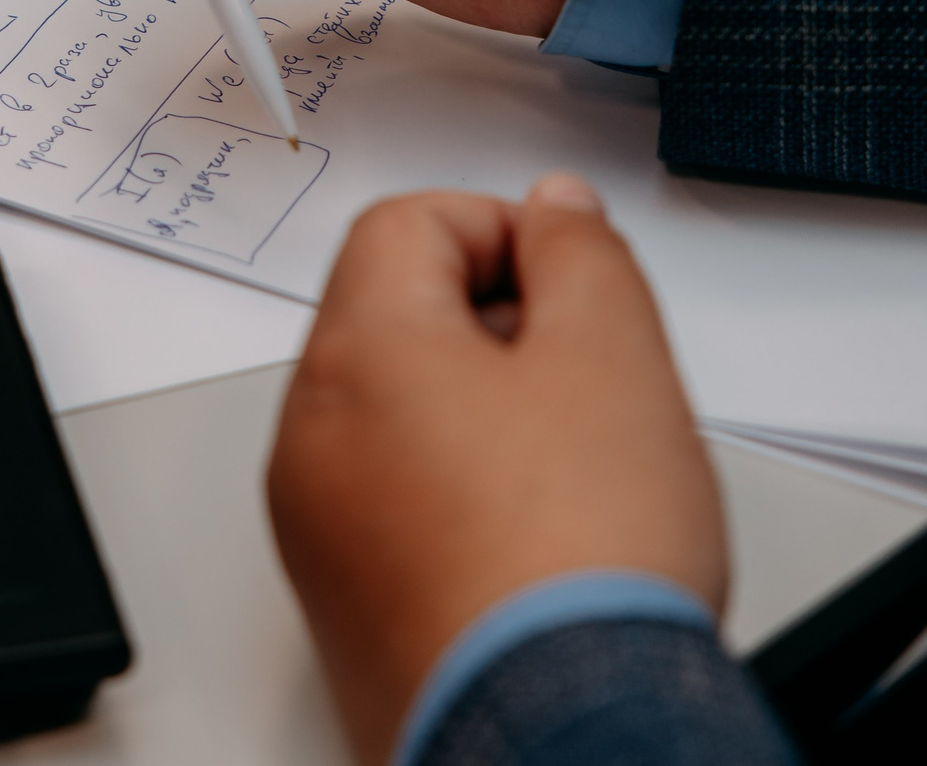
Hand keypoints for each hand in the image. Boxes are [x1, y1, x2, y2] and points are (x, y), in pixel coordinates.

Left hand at [267, 175, 725, 762]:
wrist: (560, 736)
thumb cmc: (575, 569)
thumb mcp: (615, 356)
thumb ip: (583, 256)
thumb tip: (556, 213)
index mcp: (357, 356)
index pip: (405, 223)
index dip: (504, 230)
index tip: (572, 276)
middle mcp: (311, 440)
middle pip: (392, 319)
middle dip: (495, 325)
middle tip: (586, 374)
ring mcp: (318, 532)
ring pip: (395, 418)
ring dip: (480, 415)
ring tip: (574, 468)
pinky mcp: (343, 607)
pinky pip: (393, 509)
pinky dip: (460, 498)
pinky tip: (540, 540)